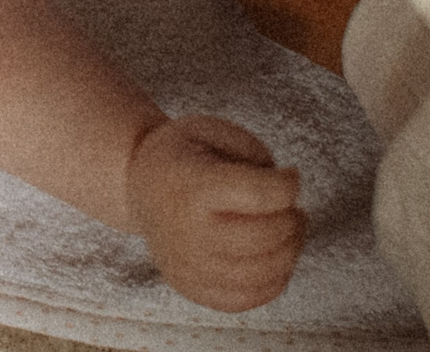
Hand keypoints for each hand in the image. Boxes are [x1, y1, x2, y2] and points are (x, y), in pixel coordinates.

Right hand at [126, 115, 304, 310]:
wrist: (138, 187)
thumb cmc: (181, 155)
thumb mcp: (211, 129)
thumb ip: (252, 153)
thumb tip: (284, 193)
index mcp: (193, 186)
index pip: (260, 194)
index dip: (289, 184)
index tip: (290, 174)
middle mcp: (188, 232)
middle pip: (265, 237)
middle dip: (292, 219)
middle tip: (292, 206)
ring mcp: (188, 266)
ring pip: (262, 273)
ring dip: (290, 250)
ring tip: (289, 230)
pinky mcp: (191, 288)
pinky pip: (245, 300)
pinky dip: (272, 281)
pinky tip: (274, 258)